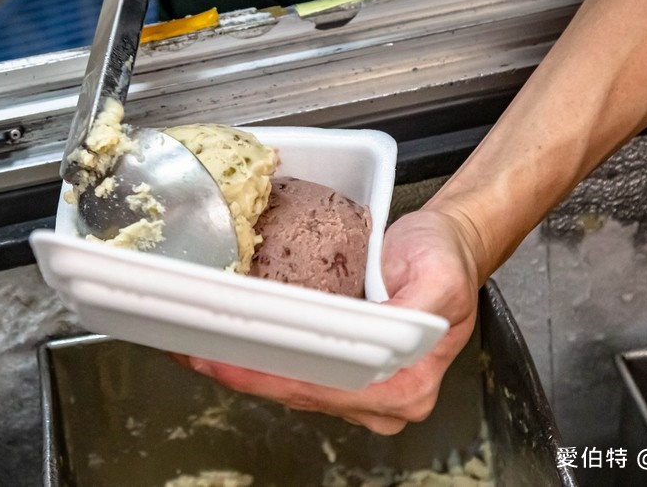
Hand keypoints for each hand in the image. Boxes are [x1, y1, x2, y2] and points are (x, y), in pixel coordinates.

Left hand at [174, 207, 482, 434]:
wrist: (450, 247)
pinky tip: (231, 346)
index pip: (329, 386)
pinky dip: (263, 362)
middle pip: (304, 393)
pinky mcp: (348, 377)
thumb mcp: (442, 274)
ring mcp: (365, 394)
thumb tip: (384, 329)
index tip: (230, 361)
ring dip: (248, 369)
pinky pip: (298, 375)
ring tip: (200, 347)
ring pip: (295, 389)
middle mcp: (386, 399)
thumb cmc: (445, 258)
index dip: (275, 375)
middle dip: (248, 374)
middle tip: (196, 351)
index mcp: (409, 383)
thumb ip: (417, 307)